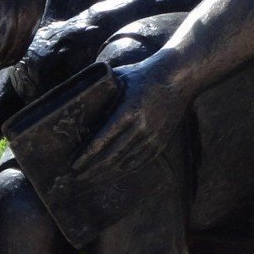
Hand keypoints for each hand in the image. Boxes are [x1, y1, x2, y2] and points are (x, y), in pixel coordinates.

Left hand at [72, 56, 190, 185]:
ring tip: (91, 179)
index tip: (74, 165)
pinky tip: (114, 173)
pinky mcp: (161, 142)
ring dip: (106, 173)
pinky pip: (140, 161)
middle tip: (77, 177)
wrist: (179, 78)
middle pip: (112, 156)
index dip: (87, 155)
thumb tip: (78, 99)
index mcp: (128, 111)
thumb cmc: (144, 74)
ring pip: (125, 162)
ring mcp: (153, 137)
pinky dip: (125, 169)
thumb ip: (102, 93)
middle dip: (92, 169)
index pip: (103, 140)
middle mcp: (141, 128)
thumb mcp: (119, 79)